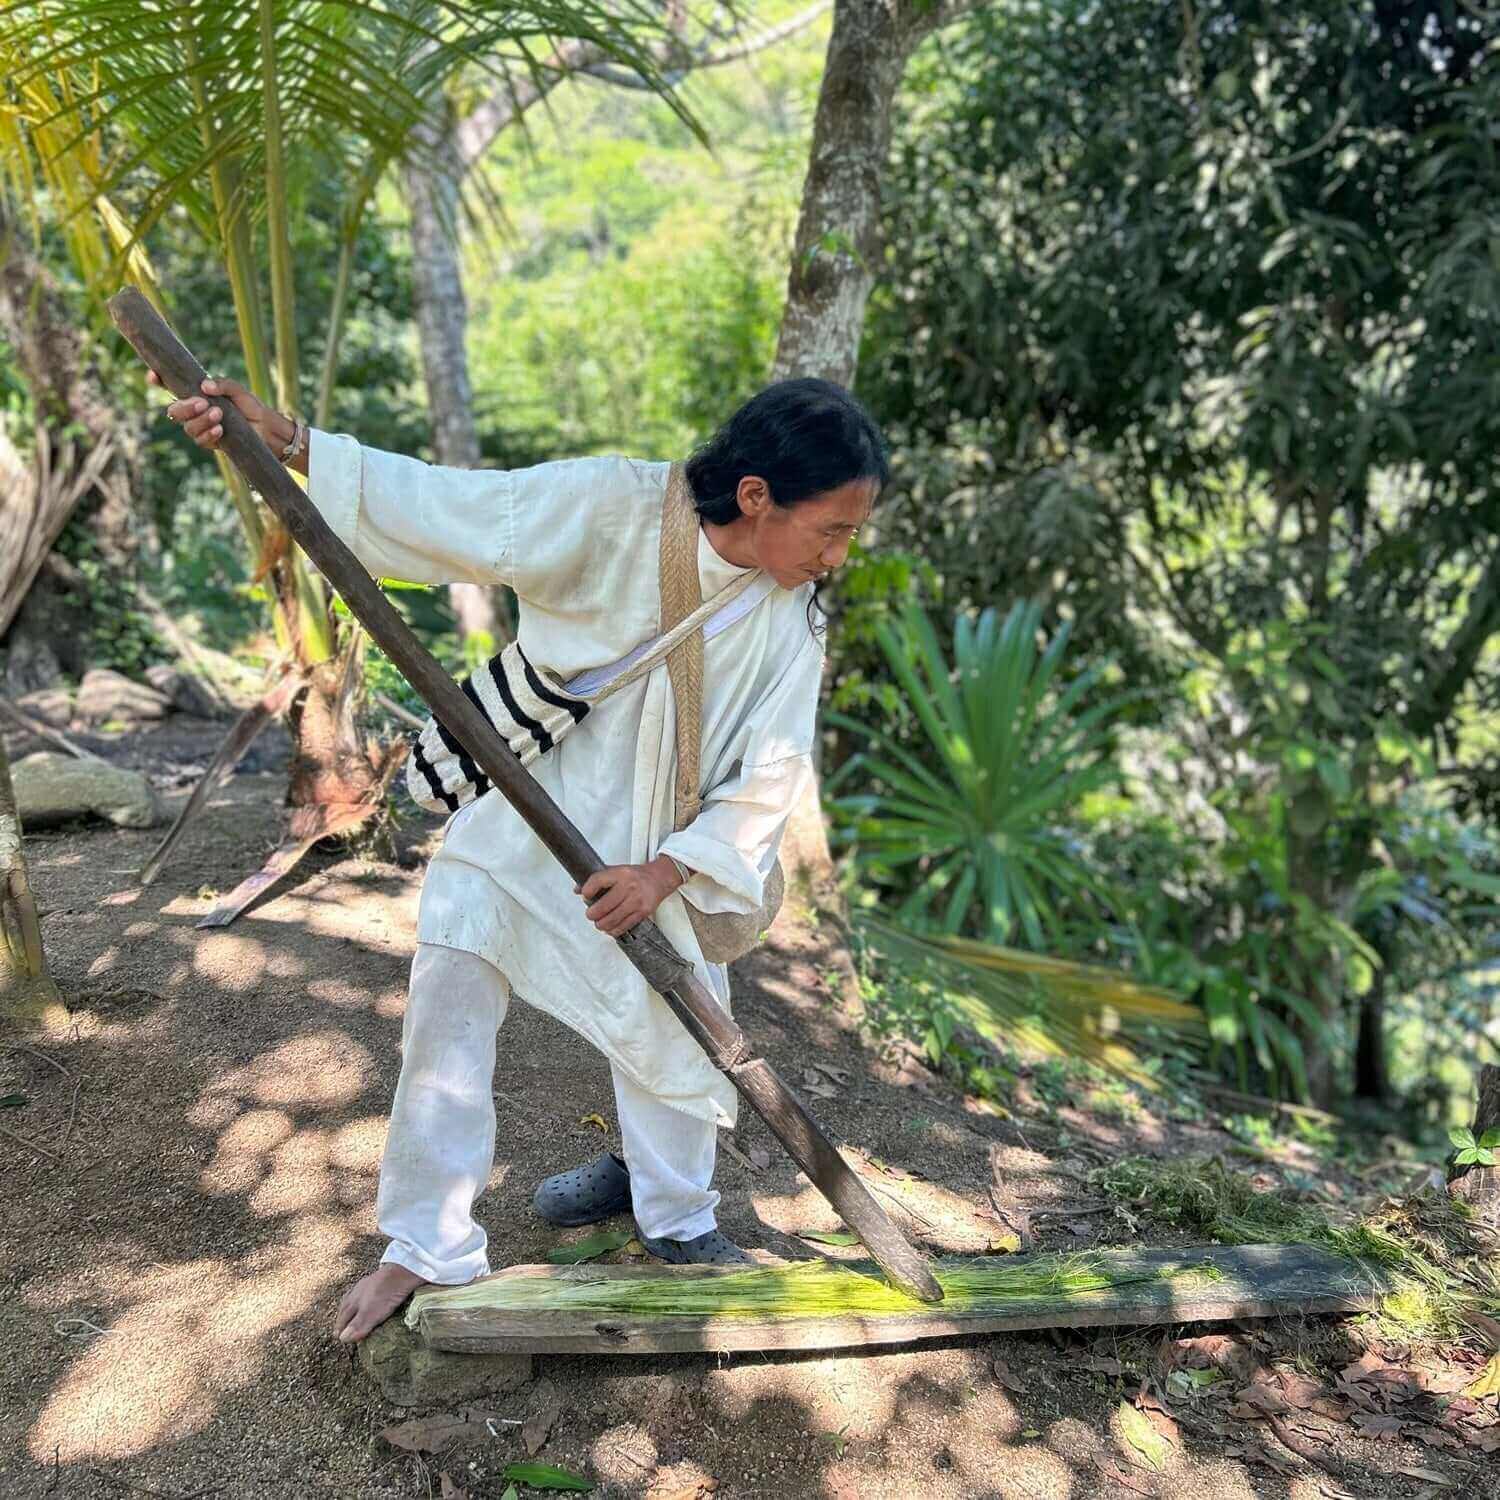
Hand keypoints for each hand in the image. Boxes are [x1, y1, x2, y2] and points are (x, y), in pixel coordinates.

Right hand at [149, 370, 295, 462]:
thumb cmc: (249, 406)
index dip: (158, 381)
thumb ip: (223, 384)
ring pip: (187, 427)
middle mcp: (193, 411)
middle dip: (185, 406)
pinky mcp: (209, 442)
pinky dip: (208, 434)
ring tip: (219, 414)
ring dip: (201, 421)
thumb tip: (205, 386)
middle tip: (203, 402)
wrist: (266, 429)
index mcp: (195, 394)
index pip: (170, 387)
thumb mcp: (238, 390)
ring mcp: (200, 427)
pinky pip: (200, 440)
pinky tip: (220, 430)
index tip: (153, 376)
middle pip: (175, 411)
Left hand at [577, 857, 683, 937]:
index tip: (585, 895)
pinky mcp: (643, 912)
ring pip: (612, 919)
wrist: (659, 879)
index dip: (587, 890)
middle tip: (590, 914)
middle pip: (603, 905)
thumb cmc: (635, 876)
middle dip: (592, 913)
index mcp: (620, 873)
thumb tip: (577, 890)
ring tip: (599, 923)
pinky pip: (623, 926)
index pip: (597, 880)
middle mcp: (629, 886)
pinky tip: (609, 928)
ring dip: (601, 924)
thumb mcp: (616, 870)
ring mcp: (636, 901)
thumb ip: (597, 879)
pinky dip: (613, 930)